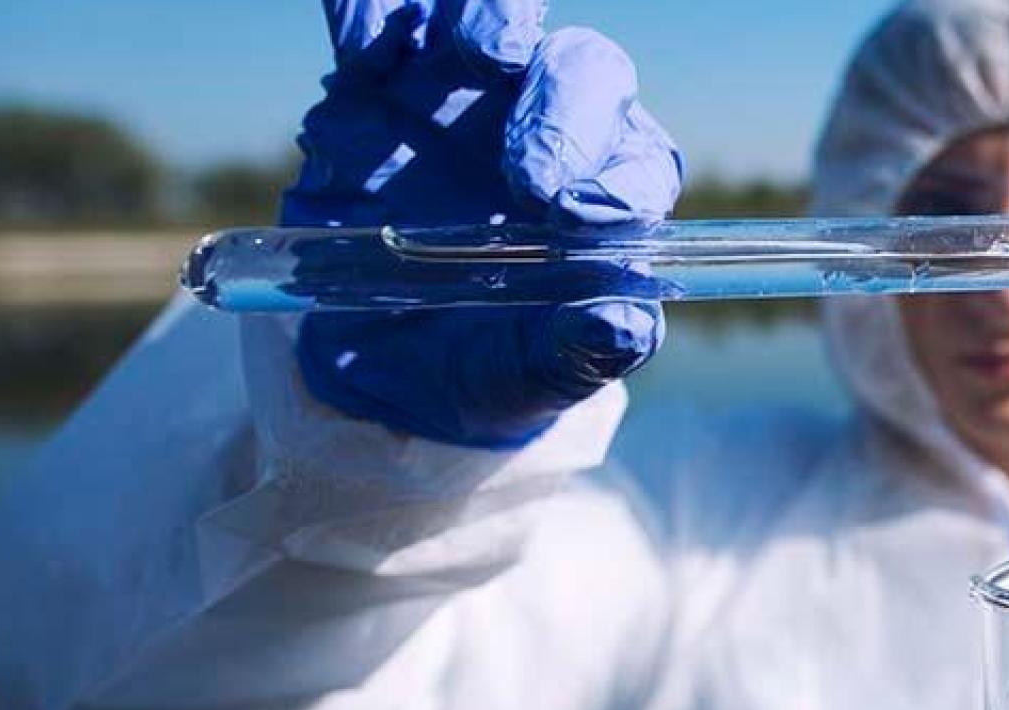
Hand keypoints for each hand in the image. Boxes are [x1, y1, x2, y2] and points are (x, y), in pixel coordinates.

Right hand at [283, 0, 682, 448]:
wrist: (370, 358)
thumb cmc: (478, 359)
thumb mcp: (525, 374)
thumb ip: (576, 351)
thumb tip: (623, 323)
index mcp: (602, 195)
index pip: (640, 165)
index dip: (621, 184)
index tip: (584, 221)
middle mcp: (547, 126)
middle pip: (587, 71)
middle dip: (566, 111)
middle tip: (532, 179)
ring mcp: (463, 89)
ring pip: (499, 9)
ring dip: (497, 16)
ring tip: (485, 55)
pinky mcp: (379, 74)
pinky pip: (376, 10)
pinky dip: (372, 14)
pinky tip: (367, 62)